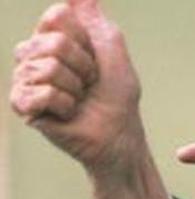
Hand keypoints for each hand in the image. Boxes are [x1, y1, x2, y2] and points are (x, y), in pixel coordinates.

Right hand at [10, 0, 145, 174]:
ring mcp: (24, 79)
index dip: (84, 38)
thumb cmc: (116, 94)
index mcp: (50, 37)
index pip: (57, 16)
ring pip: (48, 68)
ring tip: (79, 98)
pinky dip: (65, 104)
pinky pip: (43, 92)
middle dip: (84, 66)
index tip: (95, 57)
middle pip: (54, 43)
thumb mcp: (112, 49)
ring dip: (76, 87)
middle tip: (89, 83)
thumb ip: (95, 18)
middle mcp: (32, 54)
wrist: (119, 132)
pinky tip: (67, 112)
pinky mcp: (22, 104)